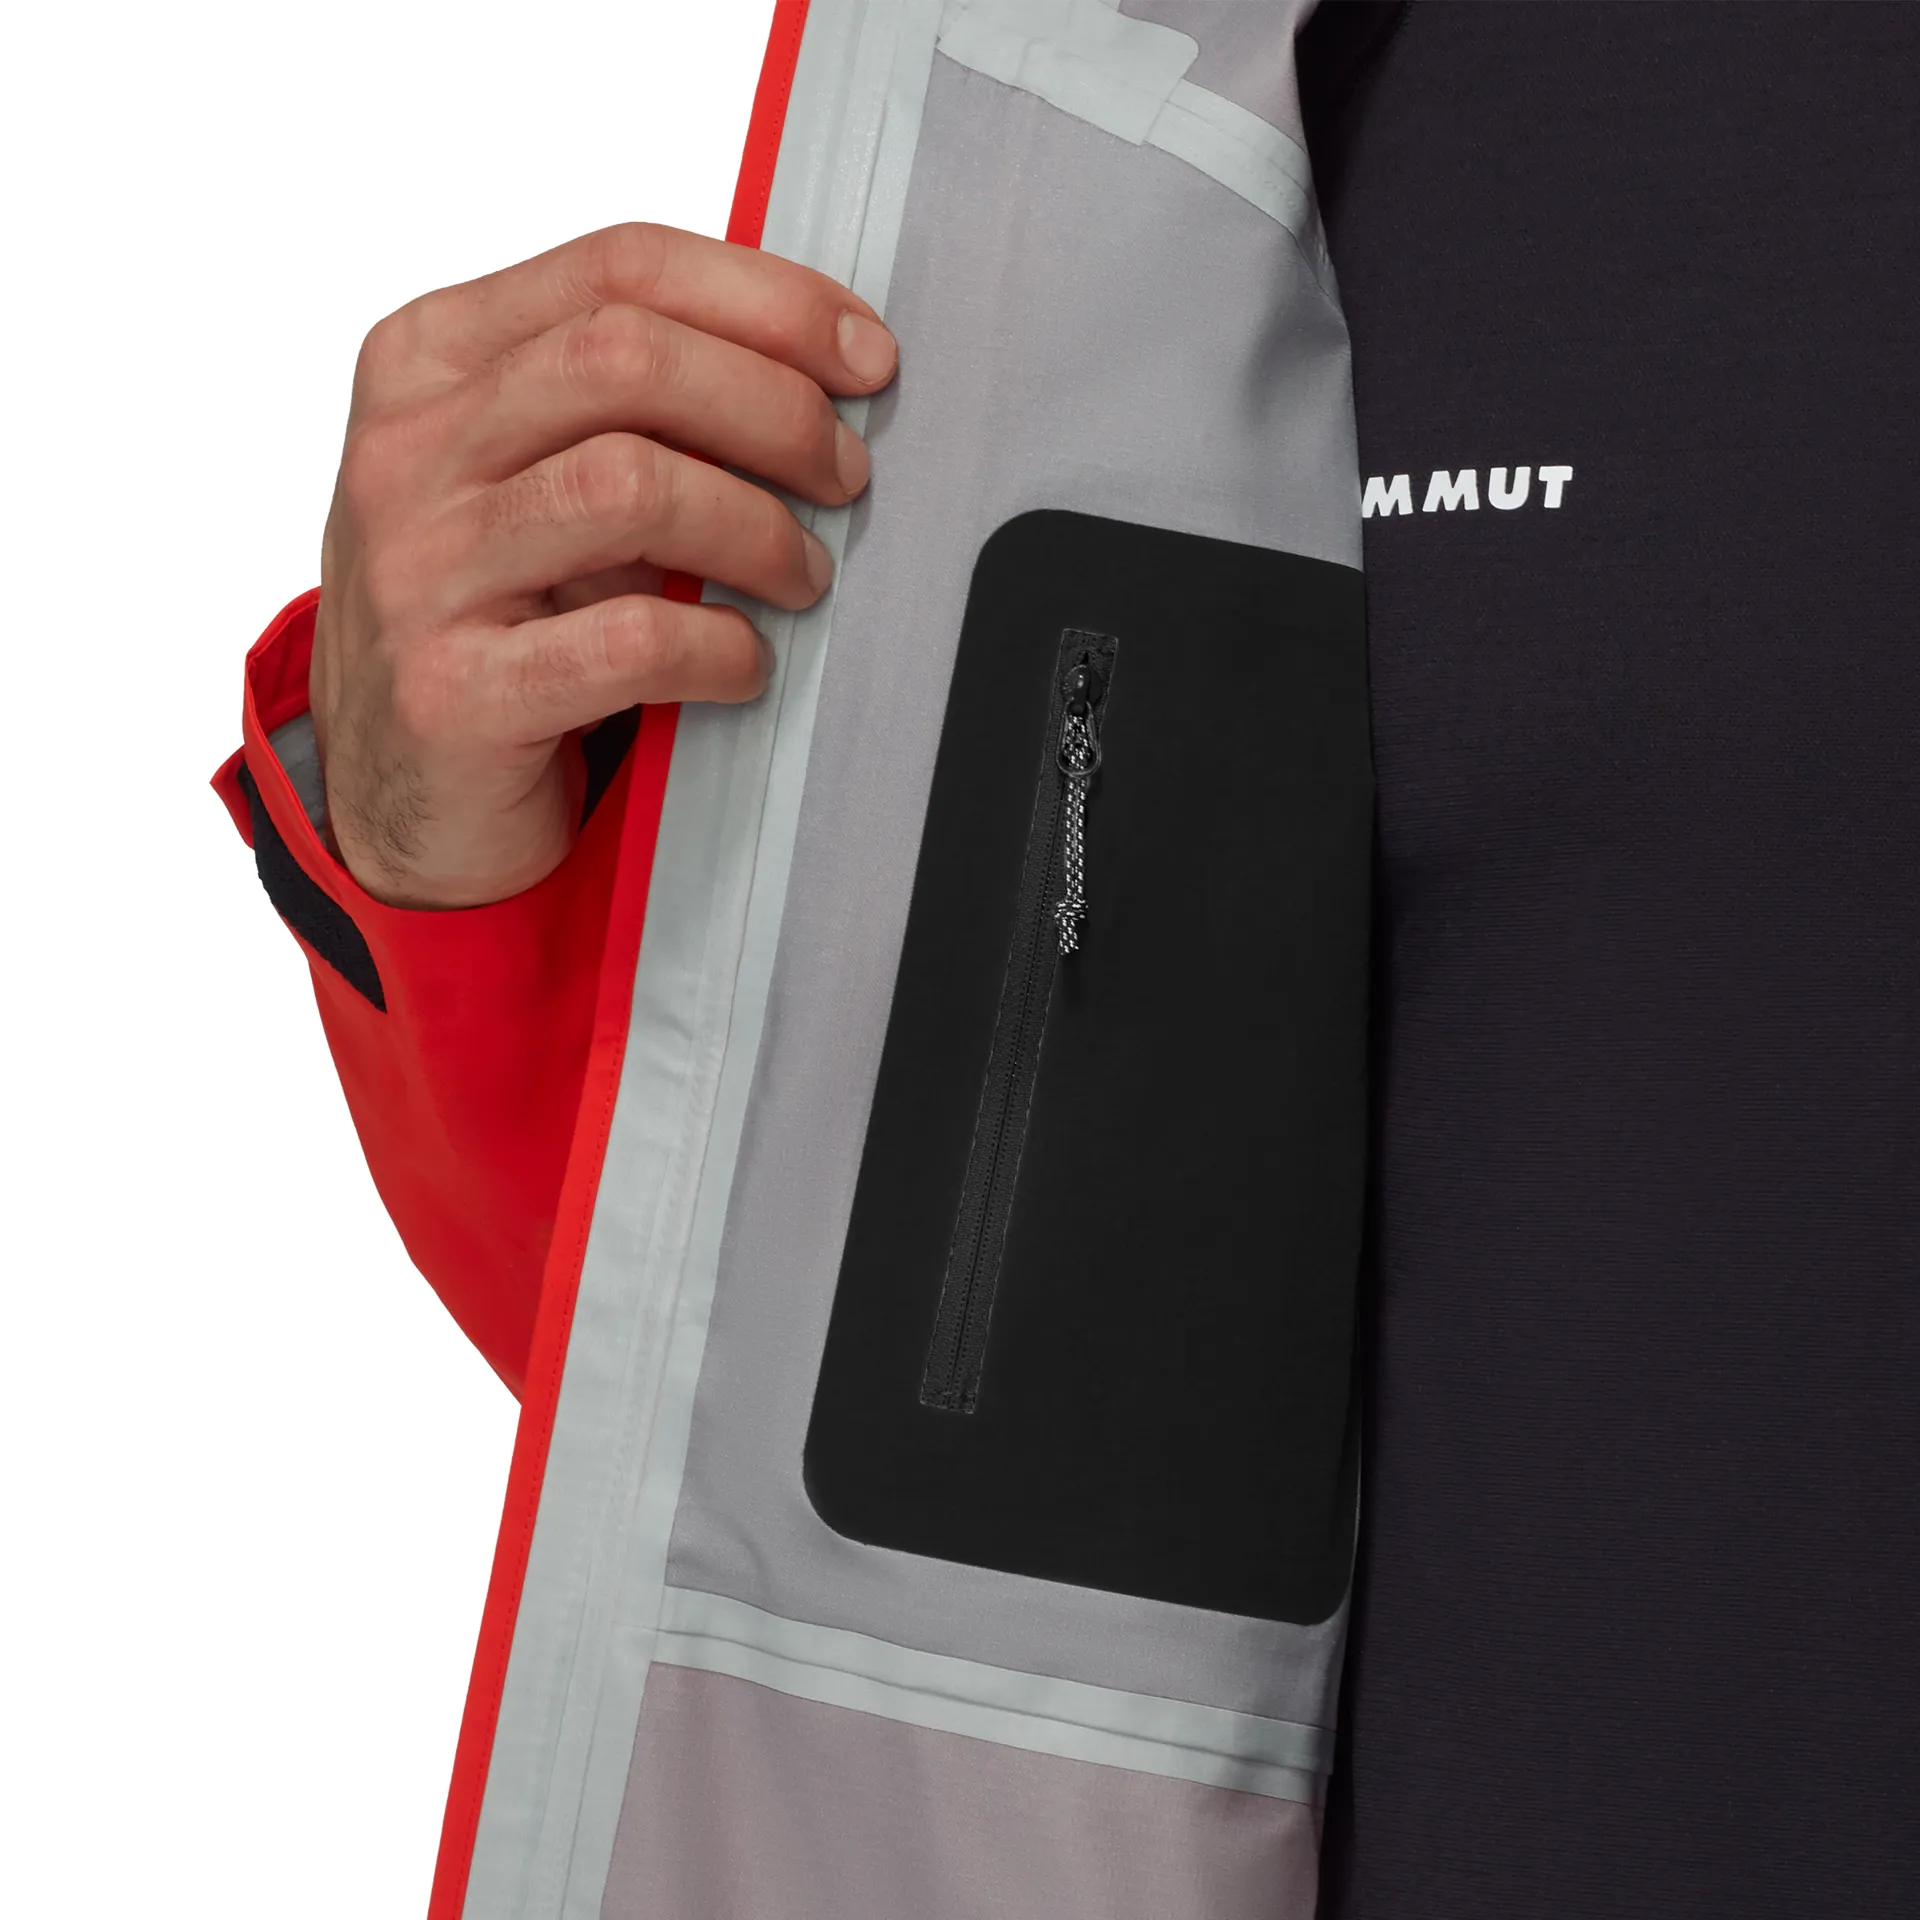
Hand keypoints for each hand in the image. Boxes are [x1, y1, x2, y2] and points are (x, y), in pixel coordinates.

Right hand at [309, 222, 896, 906]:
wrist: (398, 795)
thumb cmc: (490, 620)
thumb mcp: (528, 479)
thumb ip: (621, 408)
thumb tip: (809, 370)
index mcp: (429, 361)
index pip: (619, 267)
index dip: (767, 302)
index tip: (864, 356)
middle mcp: (406, 452)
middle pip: (628, 359)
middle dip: (775, 409)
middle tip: (844, 475)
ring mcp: (418, 573)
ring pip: (630, 486)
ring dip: (757, 529)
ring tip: (802, 574)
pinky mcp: (452, 694)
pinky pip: (630, 640)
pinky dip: (720, 648)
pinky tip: (744, 664)